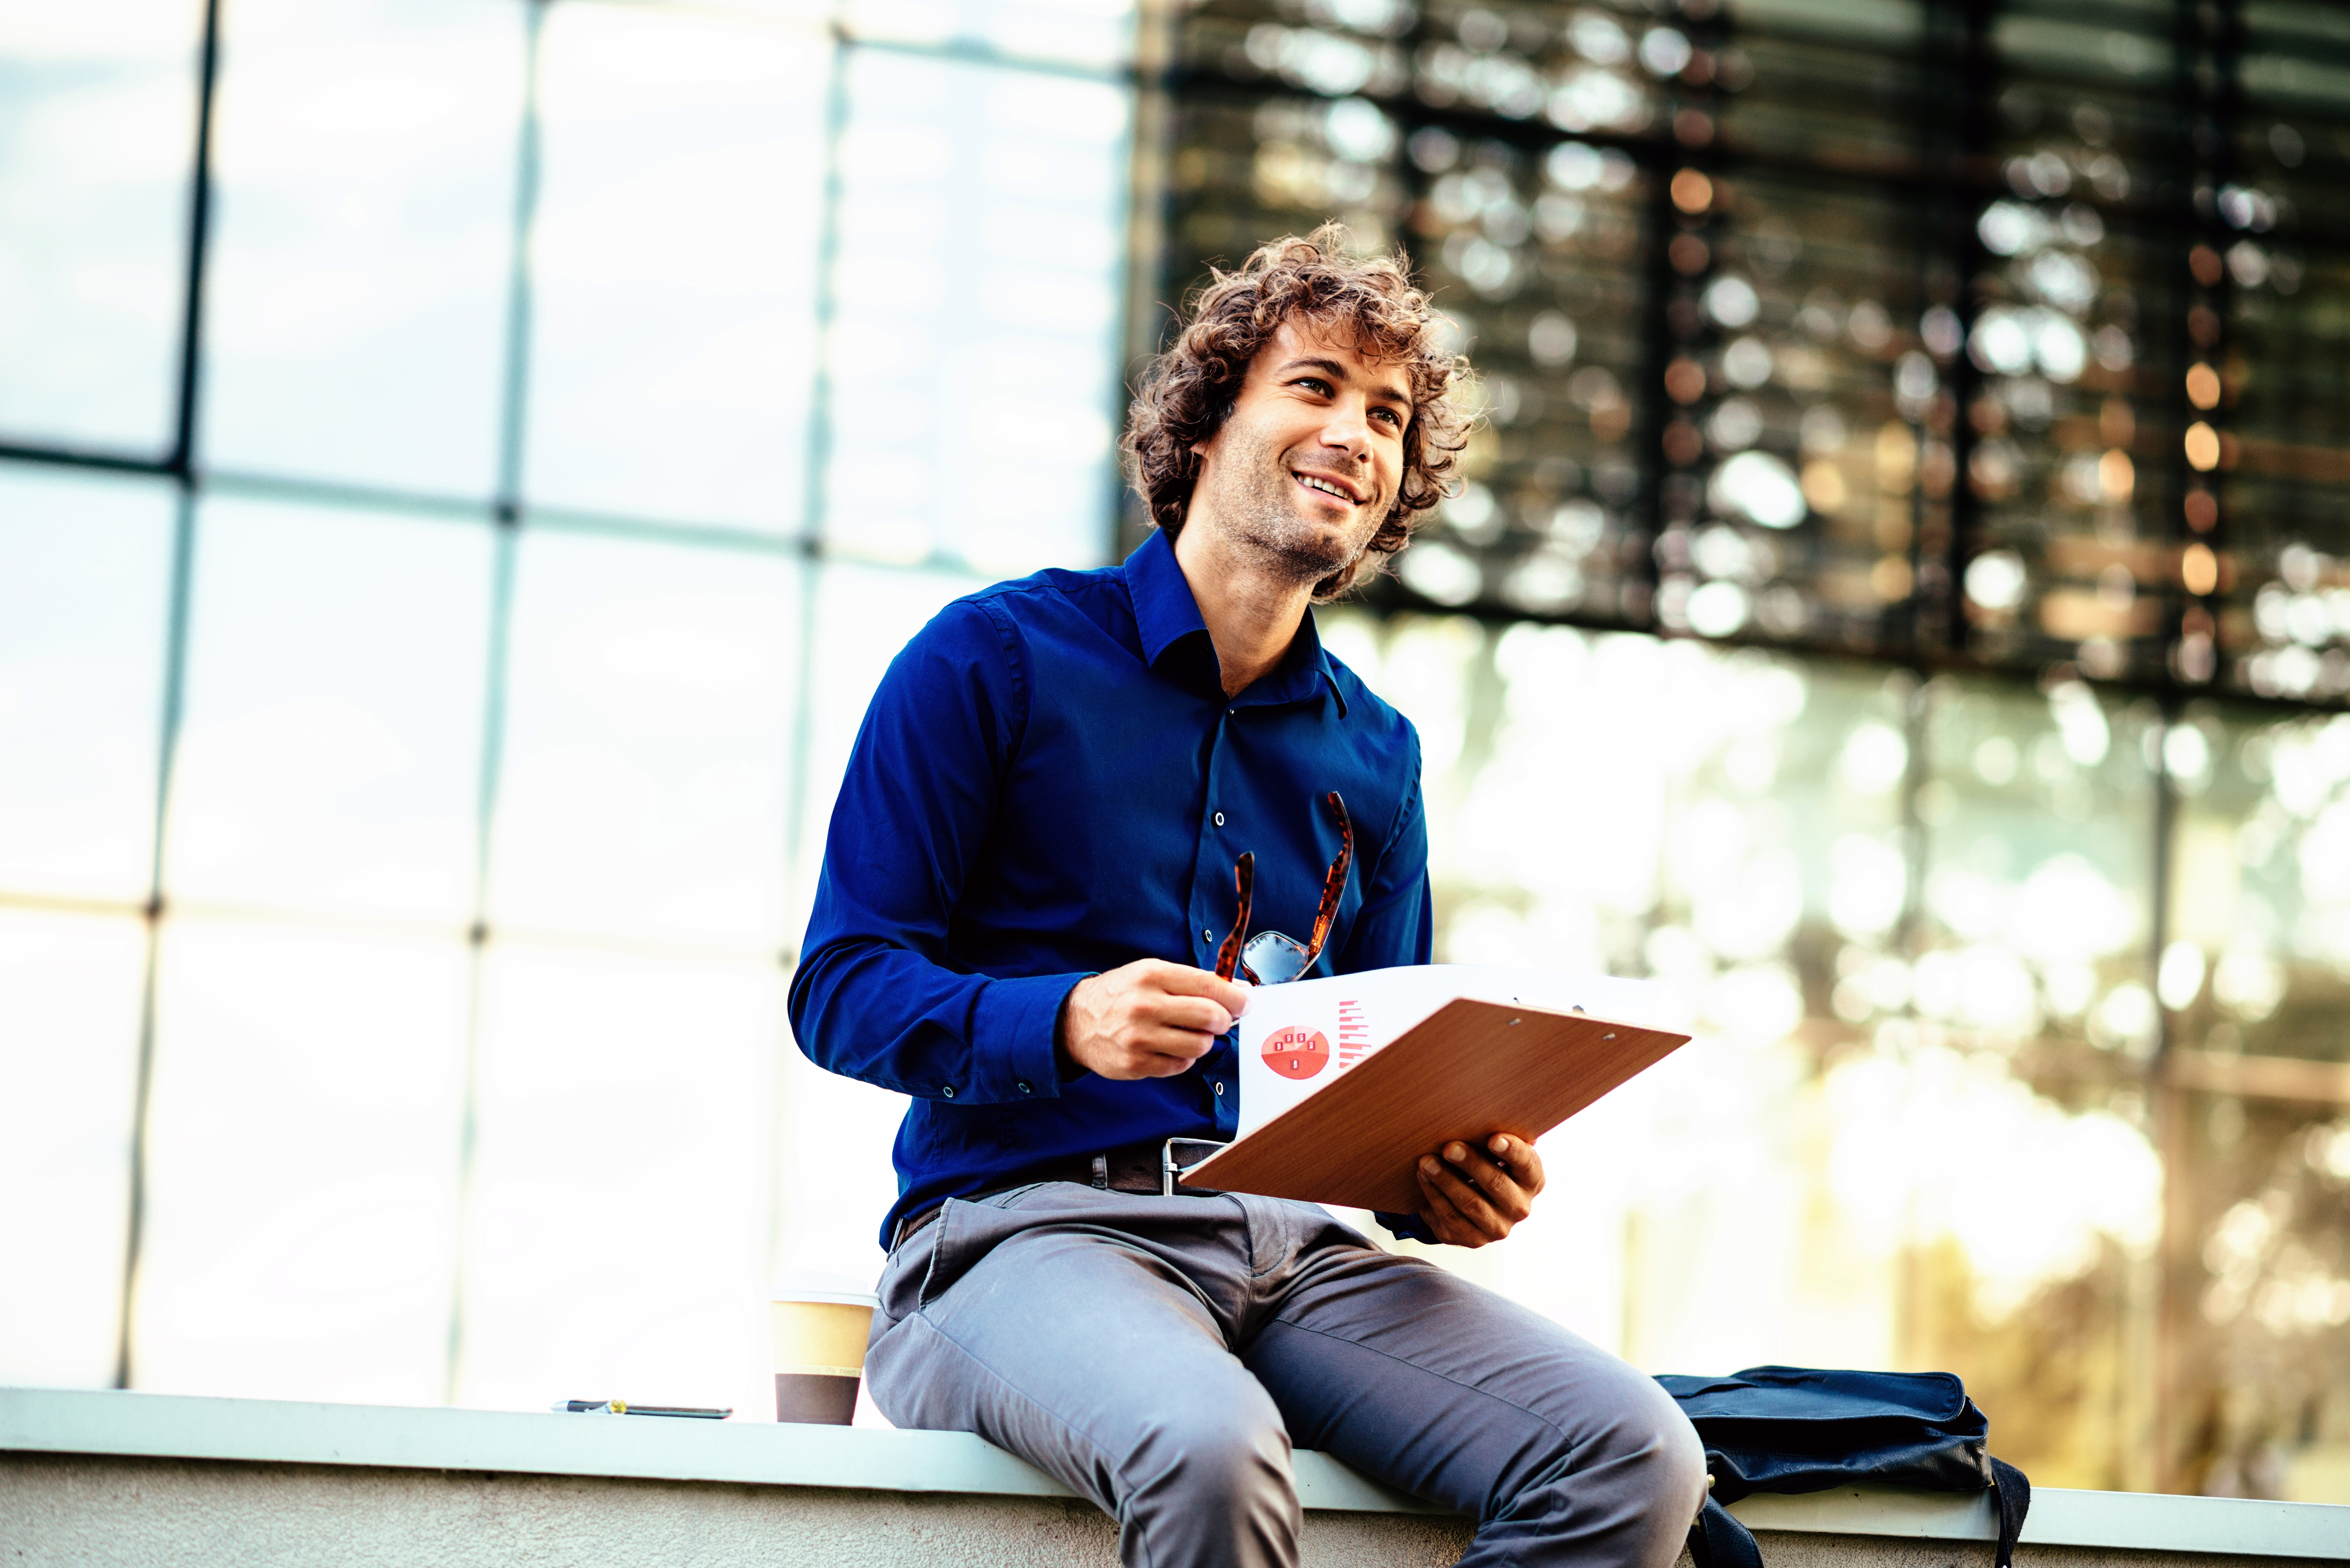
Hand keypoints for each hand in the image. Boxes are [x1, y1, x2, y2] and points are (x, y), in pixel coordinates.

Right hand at [1059, 959, 1250, 1080]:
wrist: (1076, 1021)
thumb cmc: (1120, 995)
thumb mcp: (1151, 973)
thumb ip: (1193, 982)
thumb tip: (1238, 992)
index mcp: (1152, 975)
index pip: (1209, 986)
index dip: (1236, 996)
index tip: (1246, 1001)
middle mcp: (1146, 1005)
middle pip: (1210, 1017)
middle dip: (1223, 1020)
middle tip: (1220, 1020)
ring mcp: (1140, 1037)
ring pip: (1200, 1045)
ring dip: (1204, 1040)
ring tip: (1190, 1033)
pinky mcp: (1136, 1064)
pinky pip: (1181, 1065)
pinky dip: (1184, 1057)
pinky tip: (1170, 1046)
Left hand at [1413, 1133, 1543, 1247]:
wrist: (1471, 1207)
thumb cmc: (1485, 1166)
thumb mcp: (1496, 1154)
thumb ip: (1498, 1137)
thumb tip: (1493, 1107)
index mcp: (1532, 1180)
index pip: (1528, 1165)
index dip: (1512, 1152)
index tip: (1494, 1138)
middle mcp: (1520, 1207)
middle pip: (1495, 1183)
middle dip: (1470, 1163)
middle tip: (1449, 1146)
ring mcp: (1497, 1227)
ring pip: (1470, 1202)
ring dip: (1445, 1180)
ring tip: (1426, 1161)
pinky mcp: (1473, 1239)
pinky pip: (1451, 1216)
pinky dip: (1434, 1195)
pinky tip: (1423, 1177)